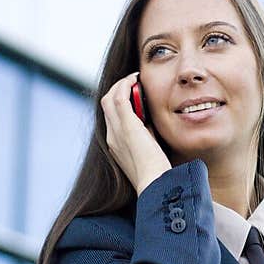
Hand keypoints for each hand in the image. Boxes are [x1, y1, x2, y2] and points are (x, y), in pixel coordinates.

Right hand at [101, 71, 172, 195]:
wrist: (154, 184)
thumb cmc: (157, 174)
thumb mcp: (148, 151)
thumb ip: (146, 136)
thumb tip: (151, 122)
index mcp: (115, 145)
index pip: (110, 117)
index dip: (119, 102)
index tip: (133, 95)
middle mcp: (111, 136)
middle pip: (106, 104)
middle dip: (118, 89)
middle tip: (133, 82)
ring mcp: (116, 131)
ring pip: (109, 98)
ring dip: (121, 85)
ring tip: (134, 79)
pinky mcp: (126, 126)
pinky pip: (119, 97)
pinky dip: (126, 85)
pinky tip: (136, 79)